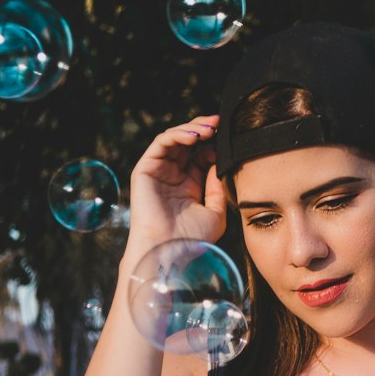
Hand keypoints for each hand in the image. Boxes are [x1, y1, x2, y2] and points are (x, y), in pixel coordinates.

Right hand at [126, 114, 226, 259]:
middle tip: (219, 123)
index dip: (214, 145)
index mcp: (188, 187)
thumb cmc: (192, 240)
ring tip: (209, 128)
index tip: (229, 141)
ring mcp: (158, 172)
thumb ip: (219, 189)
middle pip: (187, 143)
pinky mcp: (145, 169)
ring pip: (174, 139)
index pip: (200, 156)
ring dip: (192, 128)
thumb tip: (221, 166)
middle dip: (204, 129)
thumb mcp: (216, 214)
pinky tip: (194, 136)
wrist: (169, 251)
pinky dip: (177, 135)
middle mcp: (172, 177)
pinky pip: (161, 143)